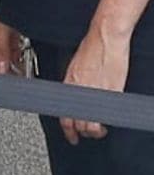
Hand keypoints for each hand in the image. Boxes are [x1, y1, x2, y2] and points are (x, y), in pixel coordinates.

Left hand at [59, 28, 130, 144]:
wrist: (106, 38)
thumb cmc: (92, 48)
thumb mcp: (76, 67)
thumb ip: (75, 83)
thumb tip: (76, 94)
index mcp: (69, 84)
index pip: (63, 115)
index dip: (67, 129)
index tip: (71, 136)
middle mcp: (79, 91)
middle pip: (77, 124)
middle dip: (82, 132)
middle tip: (87, 135)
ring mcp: (95, 93)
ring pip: (91, 125)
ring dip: (95, 131)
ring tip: (100, 129)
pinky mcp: (111, 92)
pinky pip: (107, 115)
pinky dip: (107, 121)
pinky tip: (109, 121)